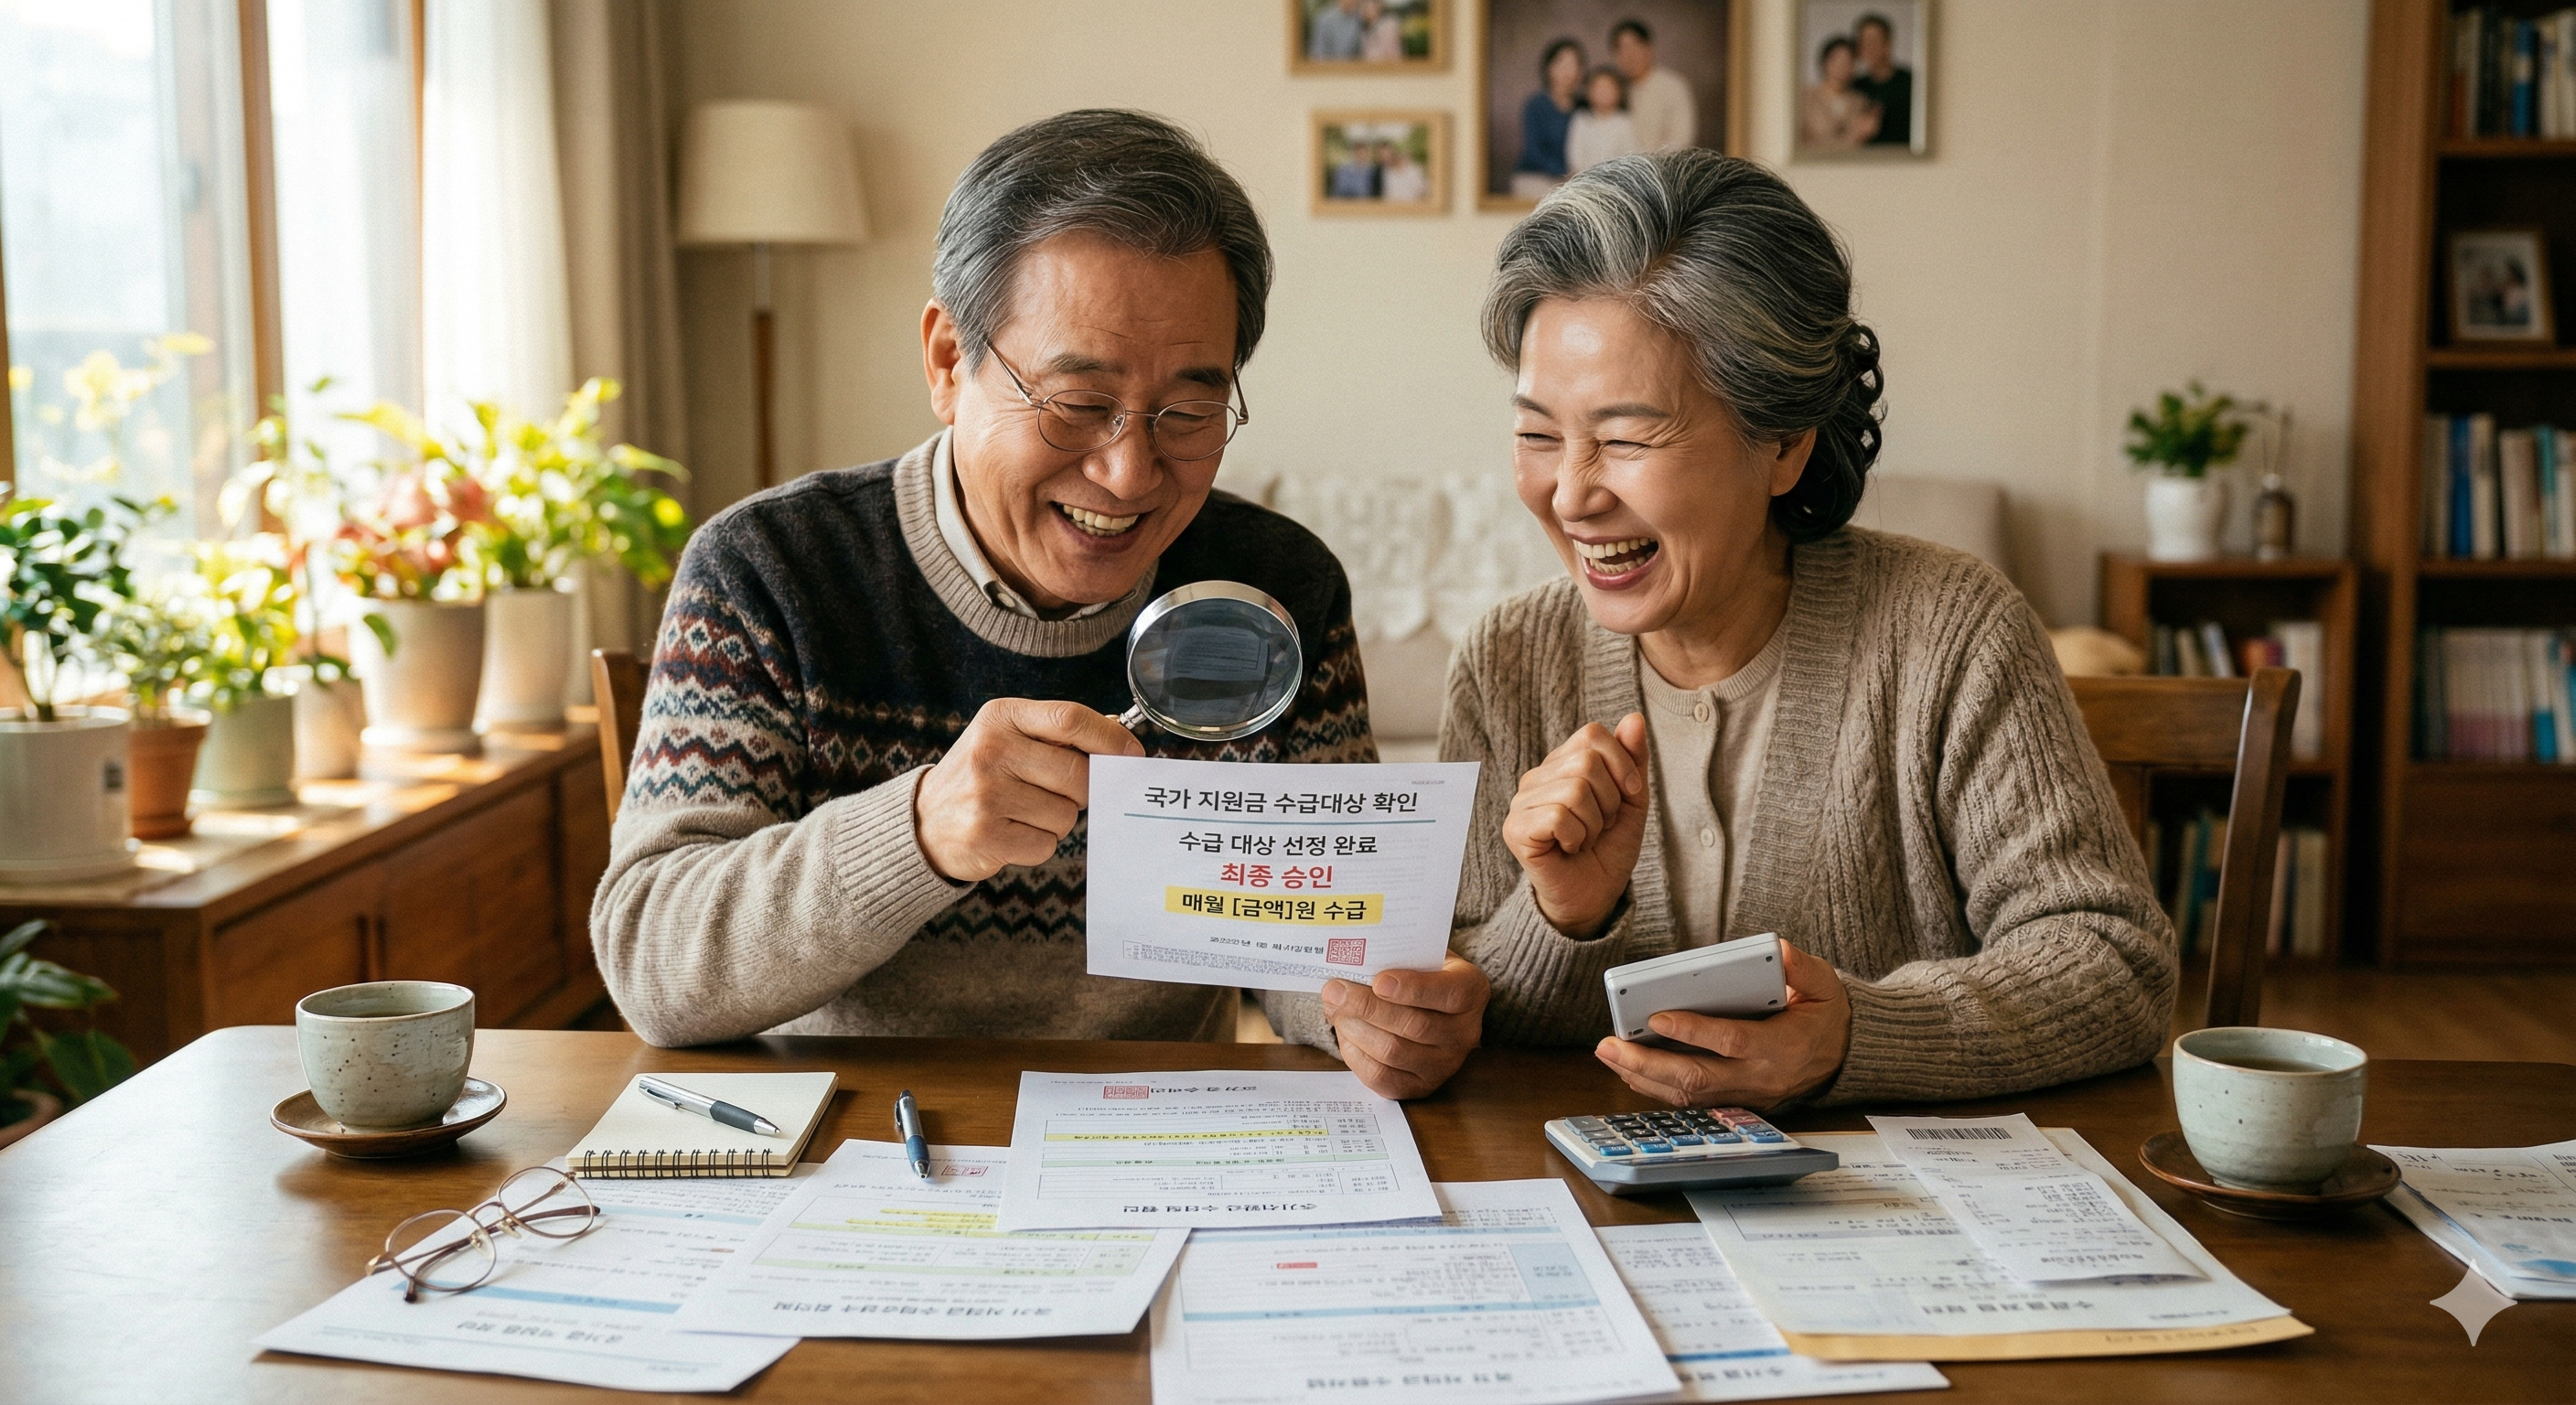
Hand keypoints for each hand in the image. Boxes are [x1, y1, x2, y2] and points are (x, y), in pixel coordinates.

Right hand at [913, 699, 1143, 881]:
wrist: (925, 821)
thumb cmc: (982, 775)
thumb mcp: (1009, 738)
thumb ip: (1060, 735)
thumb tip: (1120, 736)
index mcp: (1001, 717)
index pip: (1070, 718)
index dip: (1110, 738)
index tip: (1132, 755)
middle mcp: (991, 750)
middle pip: (1077, 773)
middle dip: (1085, 790)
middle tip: (1065, 793)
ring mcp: (986, 794)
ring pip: (1066, 814)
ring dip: (1057, 819)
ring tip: (1025, 812)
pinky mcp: (986, 835)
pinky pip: (1046, 844)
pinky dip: (1039, 843)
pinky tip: (1013, 832)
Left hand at [1321, 955, 1488, 1099]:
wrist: (1433, 1005)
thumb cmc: (1422, 973)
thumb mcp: (1421, 955)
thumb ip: (1396, 958)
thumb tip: (1350, 966)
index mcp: (1471, 992)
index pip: (1448, 994)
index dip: (1412, 989)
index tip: (1378, 981)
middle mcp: (1465, 1033)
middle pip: (1413, 1025)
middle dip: (1367, 1007)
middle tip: (1335, 990)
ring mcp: (1444, 1065)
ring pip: (1393, 1052)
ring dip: (1355, 1028)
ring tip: (1335, 1008)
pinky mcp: (1419, 1087)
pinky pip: (1382, 1077)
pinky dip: (1355, 1054)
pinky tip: (1345, 1032)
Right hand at [1502, 715, 1649, 937]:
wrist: (1594, 895)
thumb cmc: (1608, 849)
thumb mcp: (1632, 799)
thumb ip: (1632, 759)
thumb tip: (1634, 717)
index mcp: (1561, 763)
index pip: (1593, 734)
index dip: (1622, 764)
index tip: (1628, 795)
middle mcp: (1537, 777)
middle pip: (1586, 762)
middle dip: (1610, 800)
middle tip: (1601, 826)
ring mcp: (1522, 802)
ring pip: (1575, 790)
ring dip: (1594, 823)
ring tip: (1585, 839)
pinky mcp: (1515, 829)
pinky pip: (1559, 816)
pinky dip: (1577, 837)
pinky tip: (1569, 848)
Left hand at [1593, 942, 1851, 1110]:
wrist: (1844, 1058)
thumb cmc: (1826, 1017)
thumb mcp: (1825, 986)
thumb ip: (1802, 968)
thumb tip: (1779, 951)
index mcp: (1781, 1046)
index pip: (1731, 1041)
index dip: (1693, 1032)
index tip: (1657, 1017)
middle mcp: (1758, 1077)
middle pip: (1696, 1077)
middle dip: (1648, 1062)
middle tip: (1610, 1044)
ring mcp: (1745, 1094)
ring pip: (1687, 1093)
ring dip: (1643, 1076)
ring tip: (1609, 1053)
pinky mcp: (1734, 1101)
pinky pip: (1690, 1099)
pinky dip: (1656, 1086)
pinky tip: (1629, 1068)